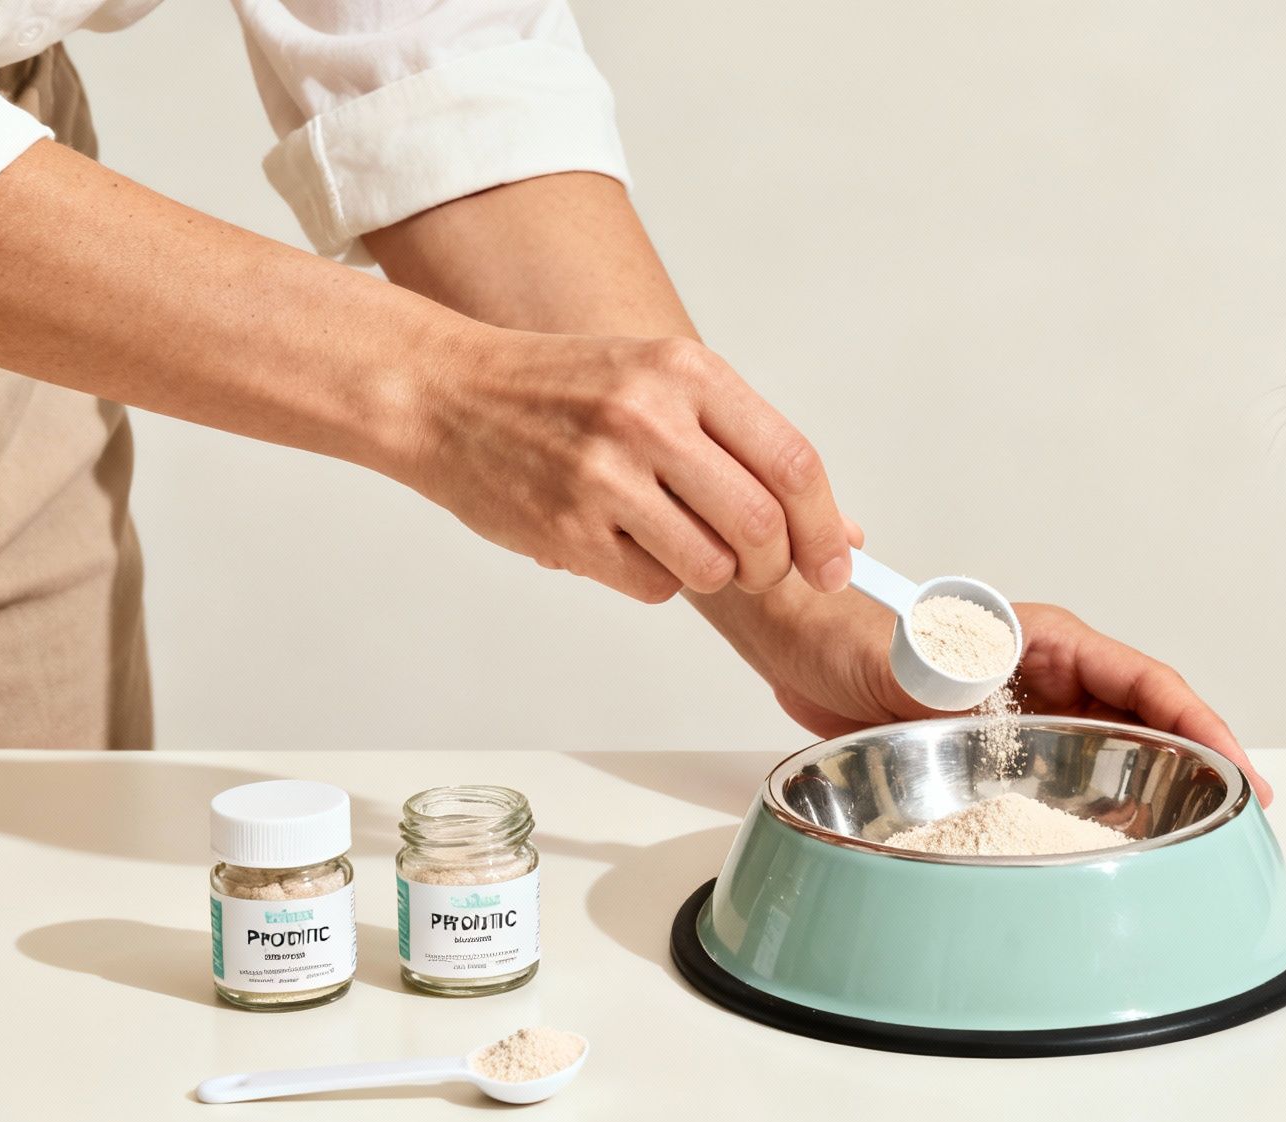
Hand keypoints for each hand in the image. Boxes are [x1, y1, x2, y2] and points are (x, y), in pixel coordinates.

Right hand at [399, 329, 851, 602]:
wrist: (446, 394)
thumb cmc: (562, 391)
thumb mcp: (665, 387)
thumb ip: (752, 451)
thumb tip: (840, 531)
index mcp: (686, 372)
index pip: (792, 462)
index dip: (825, 526)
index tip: (836, 562)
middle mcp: (649, 418)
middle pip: (763, 525)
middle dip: (778, 566)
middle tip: (765, 569)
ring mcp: (604, 476)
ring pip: (713, 567)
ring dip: (716, 575)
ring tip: (683, 544)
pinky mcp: (566, 529)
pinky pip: (653, 585)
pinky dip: (657, 579)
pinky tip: (626, 542)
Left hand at [702, 585, 1270, 804]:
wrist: (799, 647)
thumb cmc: (847, 632)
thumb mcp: (896, 655)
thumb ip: (937, 678)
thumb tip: (974, 705)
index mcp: (1044, 638)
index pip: (1142, 680)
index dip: (1197, 723)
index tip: (1236, 766)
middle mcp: (1047, 673)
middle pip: (1145, 717)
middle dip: (1196, 760)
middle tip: (1240, 813)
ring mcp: (1027, 711)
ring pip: (1112, 750)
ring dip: (1153, 787)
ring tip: (1194, 833)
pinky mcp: (999, 747)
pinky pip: (1063, 778)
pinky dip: (1096, 806)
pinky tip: (1112, 843)